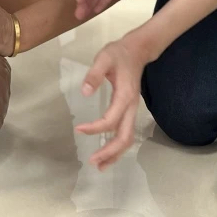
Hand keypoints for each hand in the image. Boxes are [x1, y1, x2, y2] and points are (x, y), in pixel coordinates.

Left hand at [75, 33, 151, 170]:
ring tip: (100, 165)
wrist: (137, 50)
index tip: (78, 129)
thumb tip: (84, 93)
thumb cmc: (118, 54)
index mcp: (125, 96)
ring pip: (128, 138)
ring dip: (115, 153)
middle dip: (110, 152)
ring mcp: (133, 110)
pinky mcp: (130, 110)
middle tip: (93, 161)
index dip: (95, 128)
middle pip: (125, 137)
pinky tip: (107, 152)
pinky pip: (126, 132)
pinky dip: (117, 146)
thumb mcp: (104, 58)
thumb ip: (94, 74)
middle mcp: (132, 107)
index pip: (110, 120)